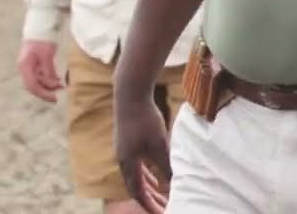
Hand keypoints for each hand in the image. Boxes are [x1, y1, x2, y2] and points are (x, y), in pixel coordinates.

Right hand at [16, 40, 62, 101]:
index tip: (54, 98)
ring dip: (48, 86)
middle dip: (45, 92)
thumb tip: (52, 84)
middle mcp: (25, 68)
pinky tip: (58, 80)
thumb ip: (48, 70)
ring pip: (37, 81)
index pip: (32, 85)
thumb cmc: (43, 39)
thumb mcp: (47, 55)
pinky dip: (48, 79)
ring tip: (61, 86)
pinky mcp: (34, 64)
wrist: (40, 27)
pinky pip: (40, 76)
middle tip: (58, 96)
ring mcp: (29, 67)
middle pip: (33, 86)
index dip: (43, 93)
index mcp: (25, 66)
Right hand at [114, 95, 171, 213]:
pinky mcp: (128, 143)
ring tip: (162, 195)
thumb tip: (173, 183)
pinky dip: (147, 174)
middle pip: (136, 186)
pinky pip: (137, 165)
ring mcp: (124, 151)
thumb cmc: (146, 119)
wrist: (131, 95)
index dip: (149, 204)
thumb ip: (165, 164)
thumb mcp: (159, 143)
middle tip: (163, 208)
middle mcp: (123, 160)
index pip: (138, 192)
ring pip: (137, 176)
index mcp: (128, 163)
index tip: (161, 212)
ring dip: (149, 187)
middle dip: (150, 199)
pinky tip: (155, 175)